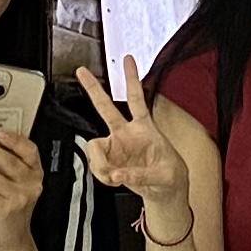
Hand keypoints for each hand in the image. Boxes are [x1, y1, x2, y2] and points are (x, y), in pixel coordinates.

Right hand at [74, 59, 189, 234]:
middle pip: (106, 107)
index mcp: (144, 128)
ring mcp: (115, 147)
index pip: (137, 98)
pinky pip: (96, 166)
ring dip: (100, 163)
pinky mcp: (109, 162)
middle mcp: (126, 133)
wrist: (164, 191)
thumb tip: (117, 174)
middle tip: (81, 71)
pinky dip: (103, 175)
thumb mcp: (163, 175)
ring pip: (94, 145)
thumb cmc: (168, 175)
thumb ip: (138, 175)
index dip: (132, 79)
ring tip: (114, 175)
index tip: (127, 59)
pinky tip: (115, 179)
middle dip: (93, 88)